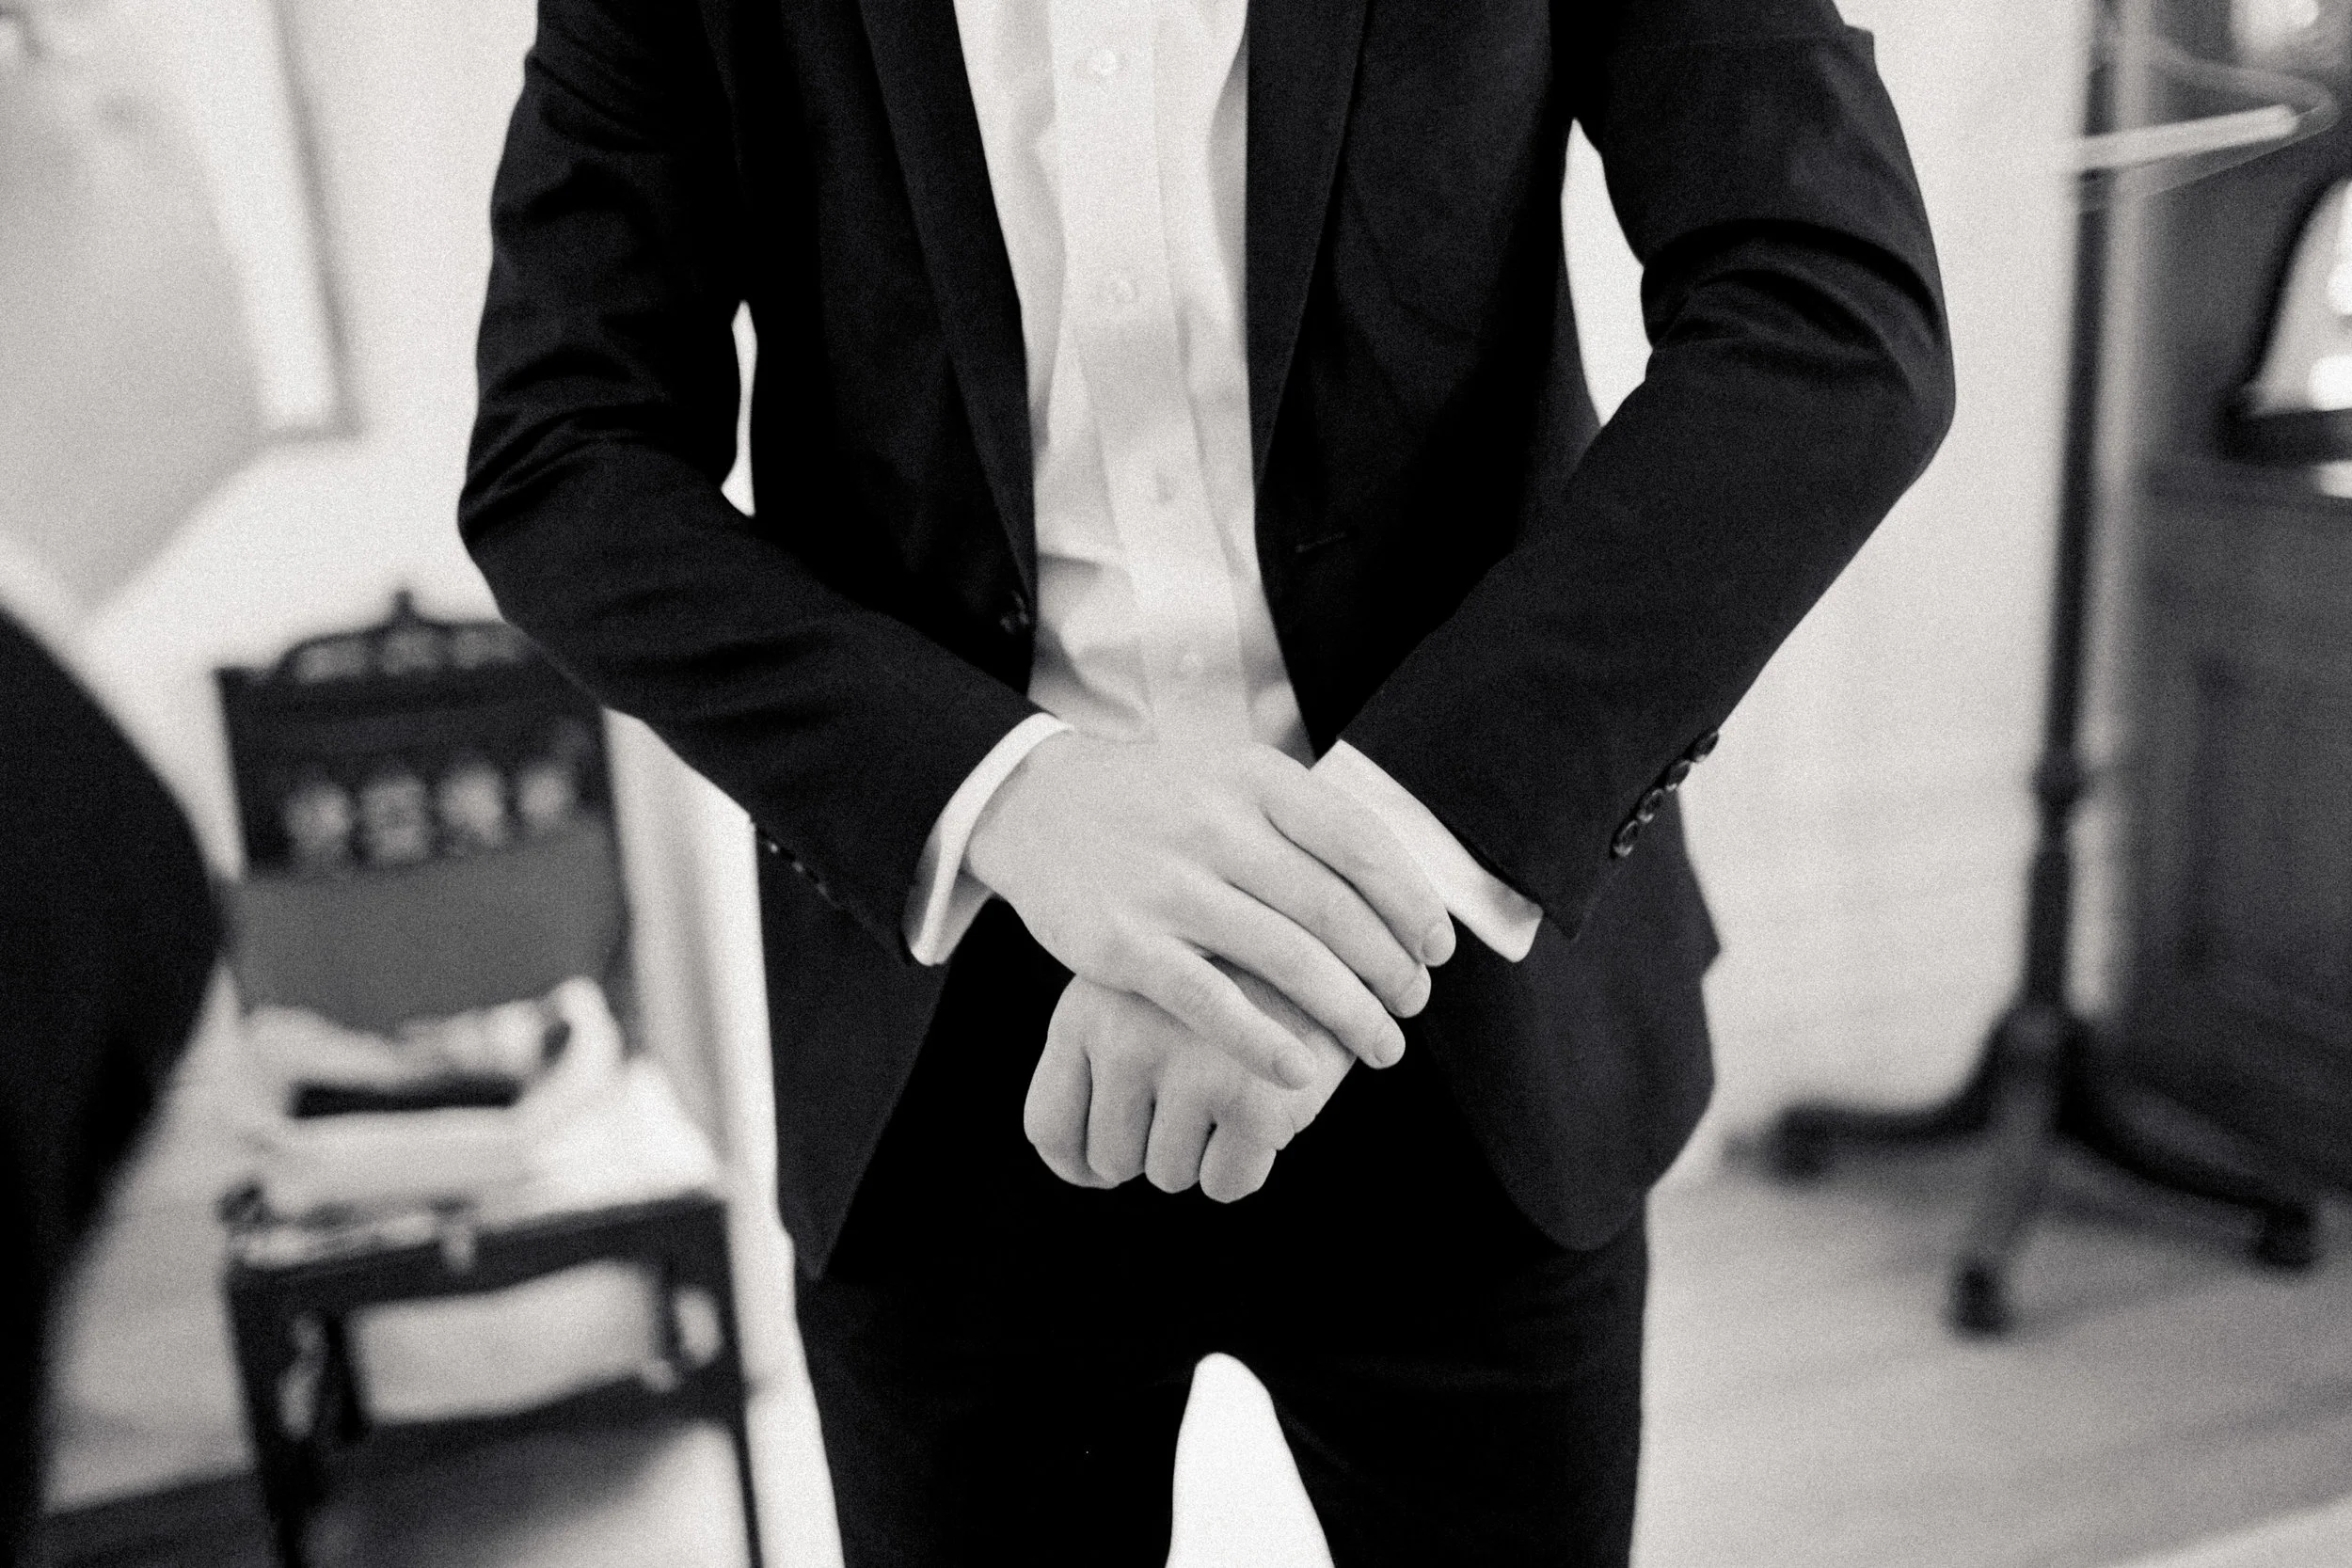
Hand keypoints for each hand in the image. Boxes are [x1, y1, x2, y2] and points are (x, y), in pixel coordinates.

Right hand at [967, 733, 1453, 1088]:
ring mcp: (1167, 884)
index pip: (1362, 845)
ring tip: (1380, 1047)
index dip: (1412, 905)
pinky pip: (1212, 1002)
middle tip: (1412, 1006)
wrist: (1035, 802)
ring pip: (1288, 959)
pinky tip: (1302, 1073)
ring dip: (1349, 1013)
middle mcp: (1216, 824)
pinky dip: (1265, 1042)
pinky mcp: (1122, 943)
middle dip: (1390, 969)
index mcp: (1255, 779)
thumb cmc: (1157, 802)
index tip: (1438, 949)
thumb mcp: (1232, 779)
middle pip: (1335, 910)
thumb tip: (1402, 892)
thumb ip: (1307, 823)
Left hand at [1023, 964, 1354, 1201]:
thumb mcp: (1143, 984)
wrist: (1330, 923)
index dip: (1077, 1164)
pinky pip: (1226, 1184)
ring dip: (1204, 1151)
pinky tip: (1268, 1109)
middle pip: (1111, 1159)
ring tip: (1236, 1082)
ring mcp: (1188, 1070)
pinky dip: (1247, 1166)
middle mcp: (1124, 1040)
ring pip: (1170, 1174)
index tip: (1105, 1170)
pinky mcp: (1253, 1100)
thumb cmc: (1225, 968)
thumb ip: (1105, 1056)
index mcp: (1083, 1011)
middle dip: (1153, 1147)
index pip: (1049, 1127)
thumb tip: (1091, 1177)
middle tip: (1198, 1098)